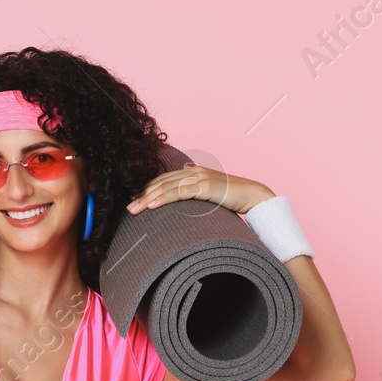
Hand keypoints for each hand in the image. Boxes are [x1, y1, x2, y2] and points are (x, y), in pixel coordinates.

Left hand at [125, 163, 273, 215]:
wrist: (254, 196)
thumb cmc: (232, 199)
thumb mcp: (209, 195)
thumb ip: (195, 195)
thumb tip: (181, 202)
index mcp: (192, 172)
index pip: (163, 179)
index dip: (147, 189)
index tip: (133, 200)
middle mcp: (193, 171)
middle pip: (161, 181)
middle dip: (142, 194)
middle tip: (127, 207)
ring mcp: (199, 177)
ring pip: (166, 186)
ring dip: (147, 198)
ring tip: (133, 209)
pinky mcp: (205, 186)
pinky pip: (179, 192)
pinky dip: (163, 198)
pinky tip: (152, 205)